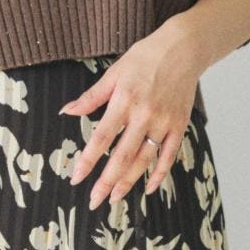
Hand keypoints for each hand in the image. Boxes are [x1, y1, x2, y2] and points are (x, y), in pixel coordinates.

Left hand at [60, 23, 201, 208]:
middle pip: (122, 156)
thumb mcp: (113, 73)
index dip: (88, 160)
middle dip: (106, 181)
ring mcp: (164, 123)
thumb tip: (67, 112)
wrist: (183, 49)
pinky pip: (169, 156)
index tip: (76, 178)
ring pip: (144, 160)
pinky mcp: (179, 126)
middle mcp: (144, 115)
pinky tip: (148, 188)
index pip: (102, 138)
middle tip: (93, 201)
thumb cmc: (145, 58)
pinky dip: (159, 174)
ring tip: (114, 199)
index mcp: (124, 101)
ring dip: (128, 182)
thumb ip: (91, 97)